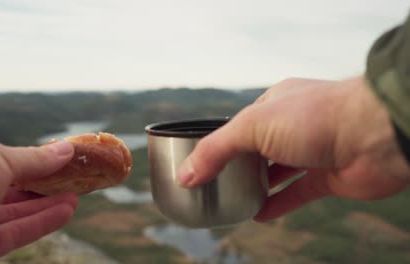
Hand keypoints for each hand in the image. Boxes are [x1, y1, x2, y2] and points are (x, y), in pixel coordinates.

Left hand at [0, 141, 77, 263]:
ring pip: (19, 214)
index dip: (34, 165)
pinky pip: (18, 233)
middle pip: (14, 193)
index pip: (6, 167)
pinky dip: (44, 222)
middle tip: (73, 181)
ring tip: (76, 196)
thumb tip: (67, 148)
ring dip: (49, 205)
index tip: (61, 162)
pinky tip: (67, 211)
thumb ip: (35, 159)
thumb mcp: (0, 159)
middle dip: (45, 187)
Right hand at [178, 76, 409, 220]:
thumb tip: (185, 175)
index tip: (203, 161)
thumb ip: (216, 150)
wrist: (374, 136)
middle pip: (258, 150)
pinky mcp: (327, 176)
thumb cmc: (315, 117)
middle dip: (237, 167)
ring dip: (257, 187)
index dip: (221, 142)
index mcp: (275, 104)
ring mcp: (311, 151)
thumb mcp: (252, 127)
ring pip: (277, 172)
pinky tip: (259, 214)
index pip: (240, 125)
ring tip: (233, 201)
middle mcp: (293, 126)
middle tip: (215, 185)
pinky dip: (278, 204)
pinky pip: (297, 193)